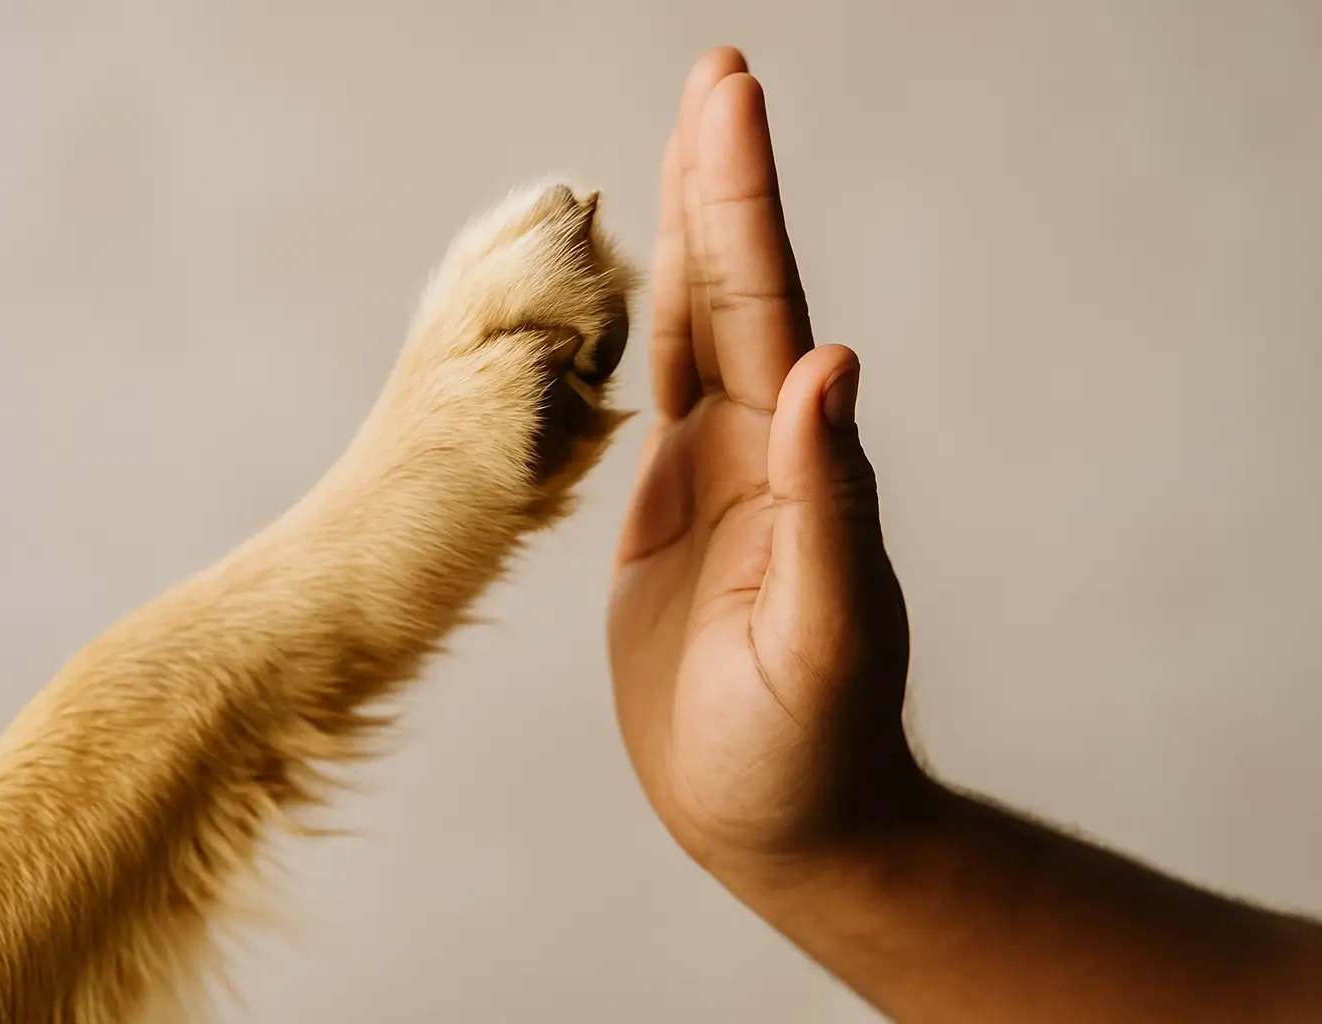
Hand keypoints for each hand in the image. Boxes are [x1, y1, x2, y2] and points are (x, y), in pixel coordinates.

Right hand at [609, 48, 922, 890]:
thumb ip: (828, 500)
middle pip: (733, 290)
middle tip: (717, 75)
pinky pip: (651, 399)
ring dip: (690, 238)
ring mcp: (712, 478)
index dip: (742, 197)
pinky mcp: (663, 518)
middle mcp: (757, 449)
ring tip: (678, 149)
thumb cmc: (807, 746)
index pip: (763, 303)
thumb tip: (830, 365)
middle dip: (719, 180)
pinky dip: (644, 330)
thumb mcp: (825, 632)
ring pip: (694, 333)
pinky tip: (636, 293)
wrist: (778, 817)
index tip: (728, 93)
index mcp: (789, 461)